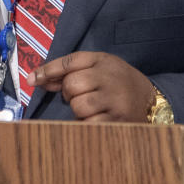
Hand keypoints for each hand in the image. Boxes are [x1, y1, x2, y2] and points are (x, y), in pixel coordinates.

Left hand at [27, 51, 154, 121]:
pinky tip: (98, 117)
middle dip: (70, 93)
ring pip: (78, 105)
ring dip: (79, 109)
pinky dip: (87, 122)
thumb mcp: (98, 67)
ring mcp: (116, 100)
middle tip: (82, 95)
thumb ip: (68, 71)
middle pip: (72, 85)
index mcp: (104, 61)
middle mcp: (110, 77)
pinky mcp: (119, 120)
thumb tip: (36, 80)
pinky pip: (89, 122)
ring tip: (92, 107)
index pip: (70, 62)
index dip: (48, 70)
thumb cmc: (117, 82)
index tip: (32, 80)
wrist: (152, 100)